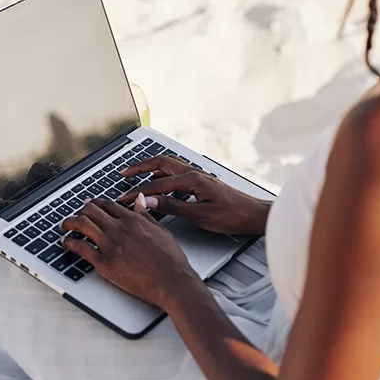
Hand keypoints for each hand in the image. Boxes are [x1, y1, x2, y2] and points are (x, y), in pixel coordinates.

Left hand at [61, 198, 200, 307]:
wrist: (171, 281)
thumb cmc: (170, 260)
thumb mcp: (161, 230)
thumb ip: (146, 214)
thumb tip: (140, 199)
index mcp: (133, 220)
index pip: (107, 204)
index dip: (95, 203)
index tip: (90, 204)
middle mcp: (119, 229)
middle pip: (91, 211)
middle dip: (81, 210)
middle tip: (76, 214)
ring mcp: (110, 244)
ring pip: (81, 224)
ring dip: (69, 222)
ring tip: (64, 225)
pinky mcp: (104, 262)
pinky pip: (80, 247)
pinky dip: (69, 242)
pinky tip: (65, 242)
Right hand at [119, 156, 271, 235]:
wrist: (255, 215)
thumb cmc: (233, 216)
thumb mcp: (200, 215)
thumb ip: (173, 206)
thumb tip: (151, 201)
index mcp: (192, 180)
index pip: (157, 185)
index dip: (138, 192)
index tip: (124, 198)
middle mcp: (194, 173)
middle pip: (161, 163)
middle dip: (140, 167)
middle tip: (124, 173)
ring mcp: (198, 176)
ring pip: (168, 165)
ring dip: (151, 167)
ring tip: (136, 173)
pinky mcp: (202, 181)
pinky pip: (176, 172)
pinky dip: (162, 173)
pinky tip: (159, 182)